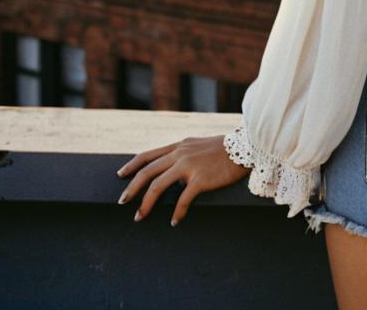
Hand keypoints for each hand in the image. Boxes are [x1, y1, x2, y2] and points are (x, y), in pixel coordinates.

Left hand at [115, 134, 250, 225]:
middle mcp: (180, 154)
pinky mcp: (200, 179)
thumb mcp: (199, 145)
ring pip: (157, 185)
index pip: (148, 155)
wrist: (246, 147)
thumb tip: (173, 170)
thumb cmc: (224, 149)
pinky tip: (174, 222)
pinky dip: (176, 213)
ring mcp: (189, 166)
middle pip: (147, 171)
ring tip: (139, 217)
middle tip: (122, 202)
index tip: (120, 175)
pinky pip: (182, 200)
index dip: (132, 165)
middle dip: (132, 188)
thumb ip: (185, 154)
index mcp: (179, 146)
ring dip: (146, 203)